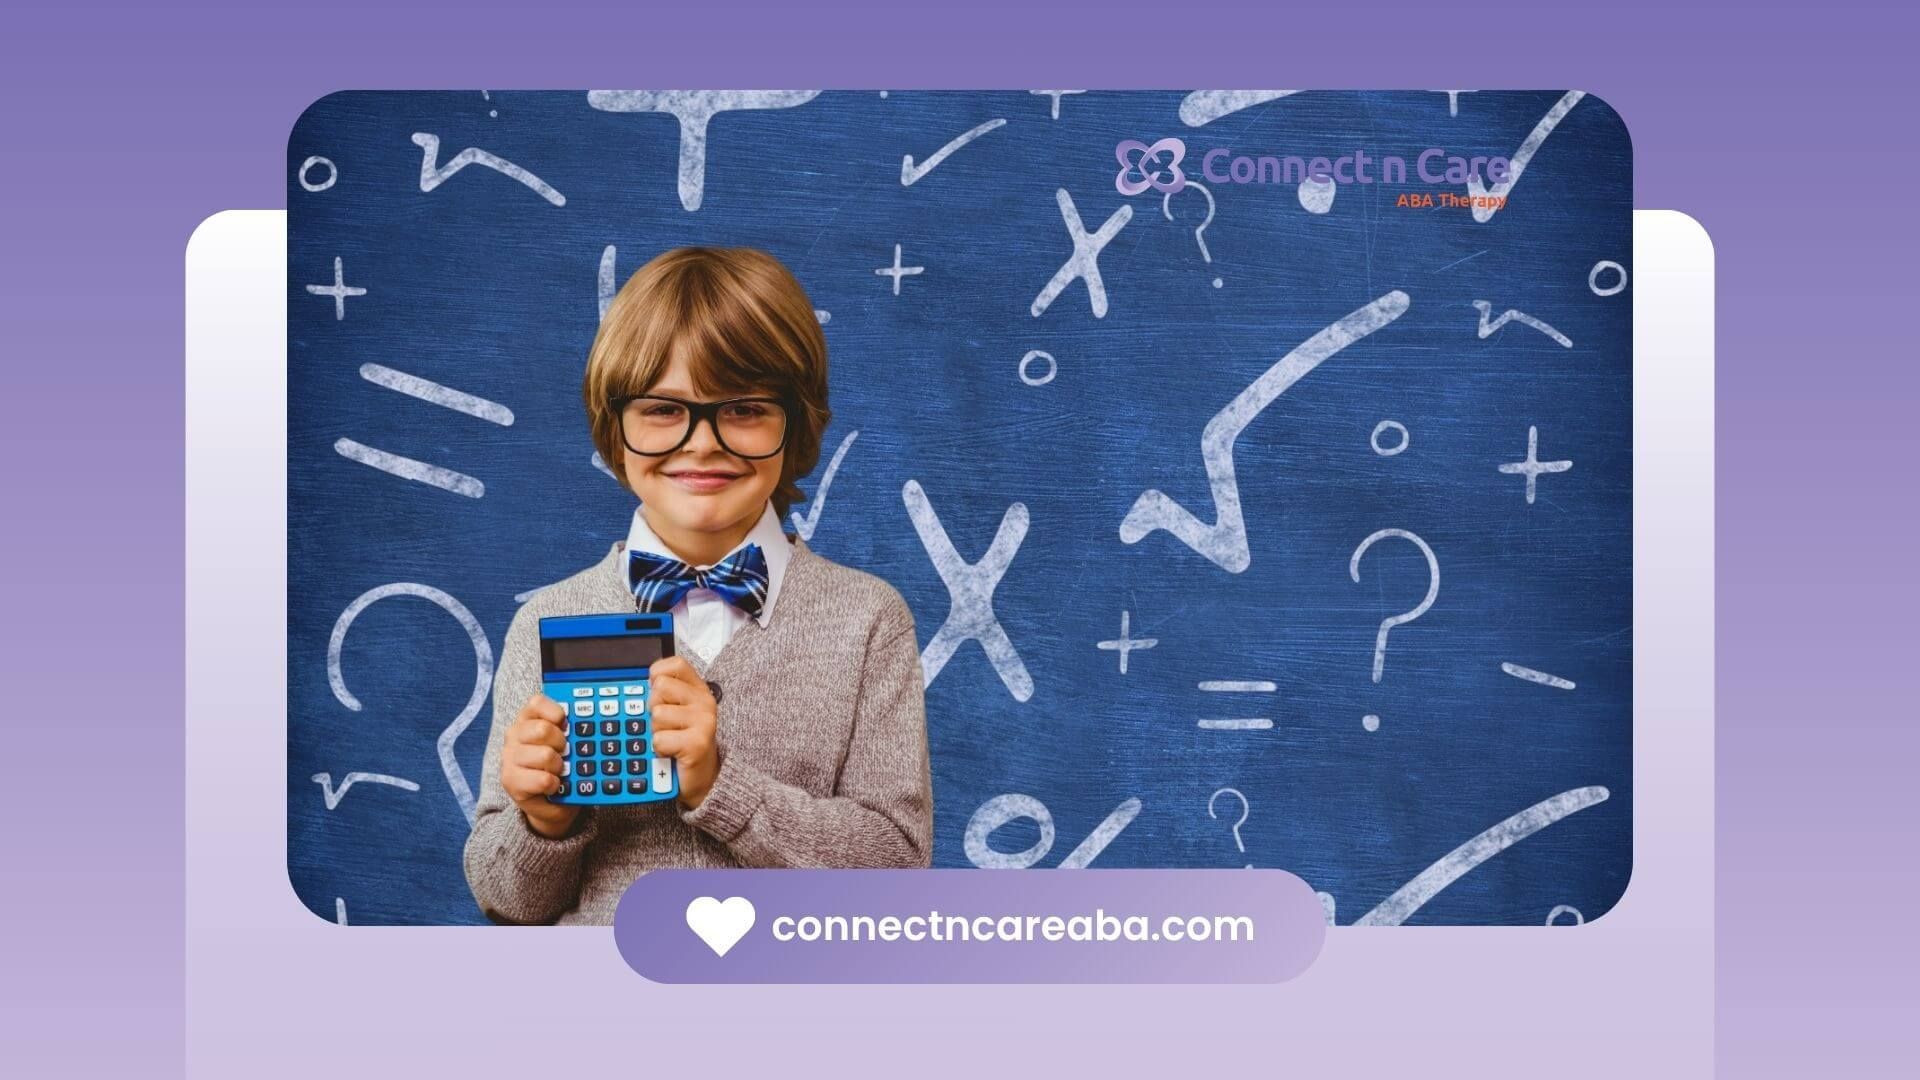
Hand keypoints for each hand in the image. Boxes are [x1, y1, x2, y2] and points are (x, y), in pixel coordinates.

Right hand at [501, 692, 579, 839]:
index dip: (556, 712)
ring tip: (558, 771)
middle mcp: (514, 735)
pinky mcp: (510, 780)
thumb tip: (594, 718)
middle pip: (543, 729)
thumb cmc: (562, 766)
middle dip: (562, 743)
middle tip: (564, 753)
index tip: (565, 724)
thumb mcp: (568, 742)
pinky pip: (543, 779)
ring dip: (559, 766)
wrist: (553, 802)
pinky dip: (555, 784)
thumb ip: (573, 727)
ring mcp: (509, 757)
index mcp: (527, 719)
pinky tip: (553, 785)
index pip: (537, 703)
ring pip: (545, 755)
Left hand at [647, 655, 719, 809]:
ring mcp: (704, 721)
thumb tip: (629, 688)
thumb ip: (660, 696)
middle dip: (652, 709)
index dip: (657, 676)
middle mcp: (704, 701)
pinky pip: (659, 739)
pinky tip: (670, 753)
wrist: (700, 780)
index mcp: (698, 690)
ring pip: (657, 715)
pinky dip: (658, 749)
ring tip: (668, 740)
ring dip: (655, 732)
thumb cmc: (682, 745)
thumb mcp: (674, 713)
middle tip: (664, 726)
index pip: (674, 665)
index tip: (656, 693)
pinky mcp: (697, 743)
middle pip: (660, 688)